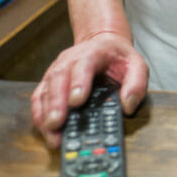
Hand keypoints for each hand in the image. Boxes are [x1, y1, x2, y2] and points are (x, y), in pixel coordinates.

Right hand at [30, 32, 148, 148]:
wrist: (104, 44)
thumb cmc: (119, 57)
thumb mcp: (137, 65)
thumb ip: (137, 84)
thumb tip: (128, 106)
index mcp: (93, 52)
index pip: (83, 64)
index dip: (79, 82)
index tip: (77, 101)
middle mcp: (70, 59)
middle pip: (58, 78)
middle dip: (56, 103)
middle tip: (57, 124)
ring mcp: (57, 70)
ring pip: (46, 89)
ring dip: (46, 112)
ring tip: (52, 132)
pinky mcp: (49, 82)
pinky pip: (39, 97)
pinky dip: (39, 113)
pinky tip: (44, 128)